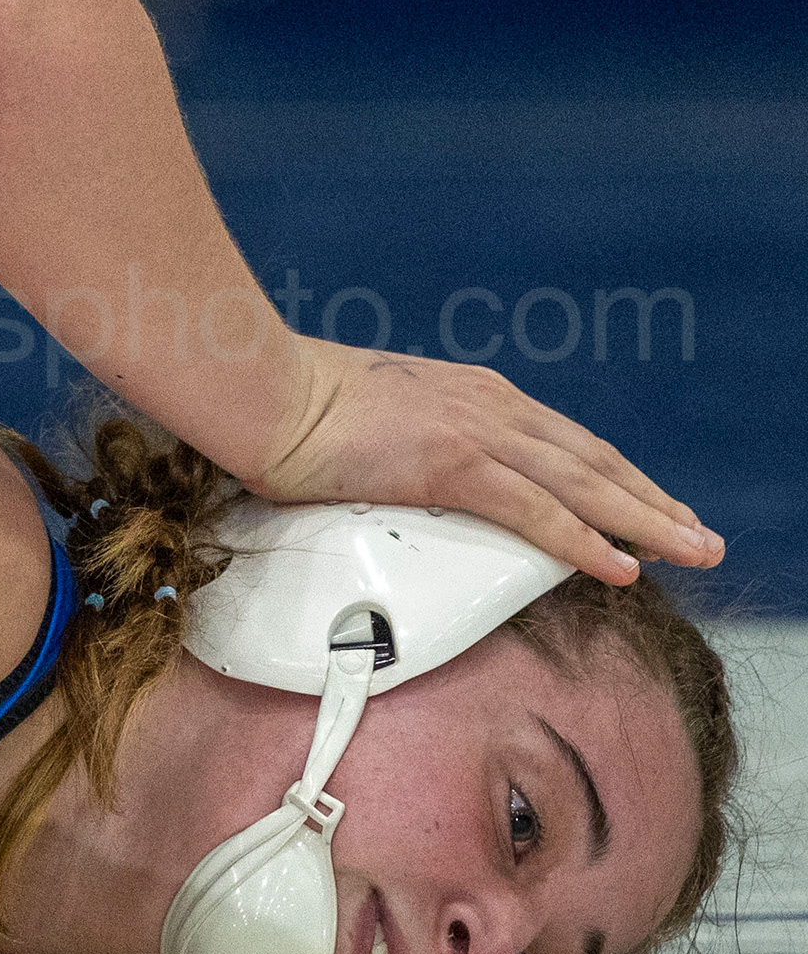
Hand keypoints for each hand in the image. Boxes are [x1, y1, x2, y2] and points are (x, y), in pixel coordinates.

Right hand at [250, 339, 720, 582]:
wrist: (255, 387)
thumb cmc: (288, 405)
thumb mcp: (367, 422)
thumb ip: (403, 446)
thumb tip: (403, 479)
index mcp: (467, 393)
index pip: (563, 441)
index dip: (613, 476)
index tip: (647, 504)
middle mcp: (484, 404)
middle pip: (591, 461)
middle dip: (651, 500)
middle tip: (698, 534)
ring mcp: (472, 431)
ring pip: (584, 485)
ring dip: (646, 521)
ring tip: (691, 550)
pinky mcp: (452, 462)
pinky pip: (538, 512)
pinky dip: (585, 540)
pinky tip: (621, 565)